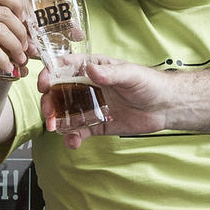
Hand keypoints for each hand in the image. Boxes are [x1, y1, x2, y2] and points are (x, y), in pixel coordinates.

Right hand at [39, 56, 180, 149]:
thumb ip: (111, 74)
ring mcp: (91, 106)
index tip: (44, 83)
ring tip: (54, 128)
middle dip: (49, 101)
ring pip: (65, 113)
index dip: (50, 73)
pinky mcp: (97, 124)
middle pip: (59, 92)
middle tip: (48, 112)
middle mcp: (88, 87)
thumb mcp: (131, 75)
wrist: (166, 107)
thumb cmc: (150, 84)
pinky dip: (72, 137)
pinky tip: (72, 142)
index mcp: (93, 69)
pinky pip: (79, 131)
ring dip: (56, 120)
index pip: (65, 67)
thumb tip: (91, 69)